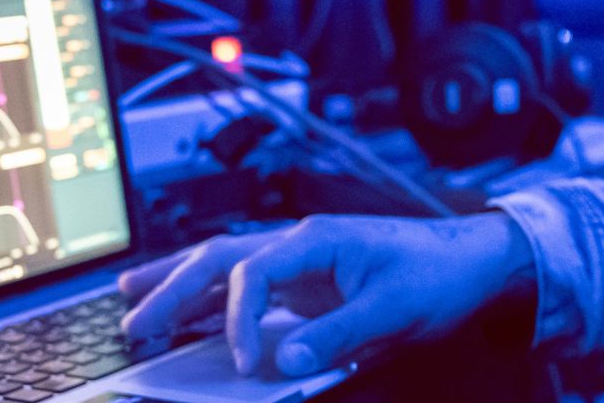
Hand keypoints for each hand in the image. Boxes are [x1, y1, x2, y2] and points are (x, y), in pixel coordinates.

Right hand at [118, 213, 534, 376]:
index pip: (253, 274)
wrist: (473, 258)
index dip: (240, 322)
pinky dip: (207, 296)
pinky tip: (183, 313)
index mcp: (316, 240)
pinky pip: (243, 283)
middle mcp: (299, 242)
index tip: (245, 363)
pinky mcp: (306, 278)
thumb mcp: (394, 311)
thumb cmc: (439, 273)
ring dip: (176, 284)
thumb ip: (337, 336)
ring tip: (130, 303)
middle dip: (170, 291)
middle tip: (132, 326)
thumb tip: (283, 361)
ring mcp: (299, 258)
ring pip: (222, 264)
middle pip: (218, 259)